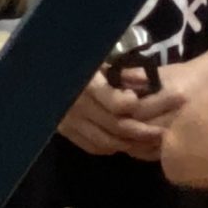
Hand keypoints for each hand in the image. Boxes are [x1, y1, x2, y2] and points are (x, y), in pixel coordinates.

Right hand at [58, 70, 178, 160]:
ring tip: (150, 142)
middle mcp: (76, 106)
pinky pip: (92, 146)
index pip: (114, 104)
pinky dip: (112, 147)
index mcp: (86, 85)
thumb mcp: (101, 59)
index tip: (144, 104)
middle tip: (163, 133)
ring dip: (130, 144)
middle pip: (114, 126)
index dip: (132, 107)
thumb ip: (124, 72)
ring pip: (105, 142)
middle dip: (142, 132)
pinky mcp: (66, 131)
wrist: (45, 68)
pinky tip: (127, 143)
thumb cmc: (80, 60)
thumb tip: (148, 80)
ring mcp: (69, 122)